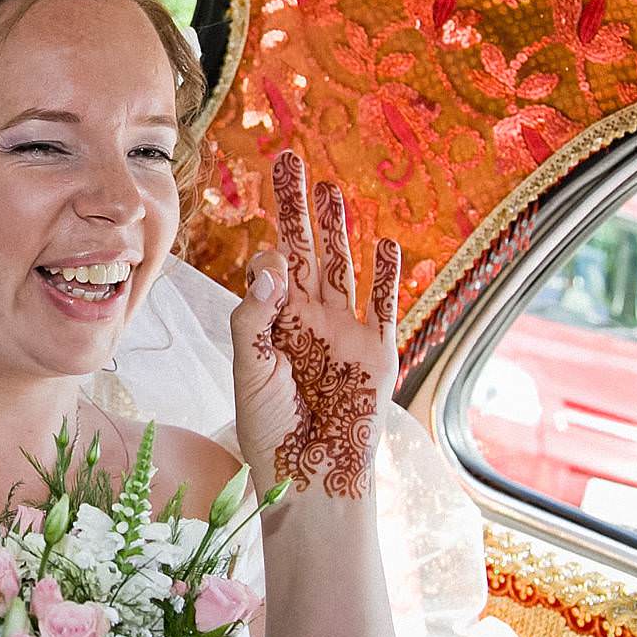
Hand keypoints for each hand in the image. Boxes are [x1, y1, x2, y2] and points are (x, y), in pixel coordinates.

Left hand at [230, 150, 401, 502]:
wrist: (312, 476)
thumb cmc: (270, 432)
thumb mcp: (250, 372)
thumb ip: (255, 317)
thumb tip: (272, 262)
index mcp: (272, 324)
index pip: (271, 269)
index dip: (271, 252)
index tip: (277, 261)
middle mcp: (309, 320)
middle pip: (306, 251)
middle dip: (298, 207)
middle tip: (290, 159)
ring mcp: (345, 332)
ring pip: (343, 267)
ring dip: (339, 227)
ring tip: (332, 187)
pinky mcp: (378, 352)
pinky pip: (385, 305)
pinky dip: (387, 276)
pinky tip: (386, 243)